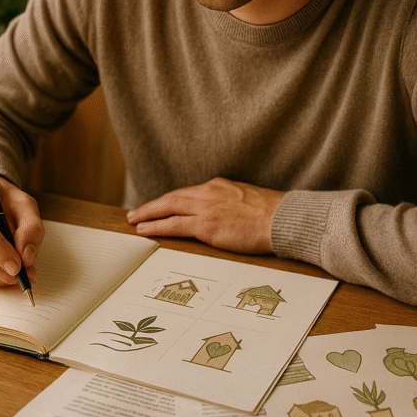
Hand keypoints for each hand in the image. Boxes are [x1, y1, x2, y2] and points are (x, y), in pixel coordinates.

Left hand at [126, 177, 283, 254]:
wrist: (282, 218)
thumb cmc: (273, 214)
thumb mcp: (247, 199)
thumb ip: (231, 203)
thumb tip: (225, 214)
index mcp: (219, 186)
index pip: (188, 194)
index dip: (171, 200)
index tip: (161, 206)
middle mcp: (208, 193)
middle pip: (172, 197)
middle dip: (152, 205)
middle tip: (136, 213)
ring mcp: (206, 208)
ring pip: (168, 208)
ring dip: (148, 214)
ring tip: (134, 221)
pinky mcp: (206, 226)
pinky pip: (174, 226)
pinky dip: (156, 227)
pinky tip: (145, 231)